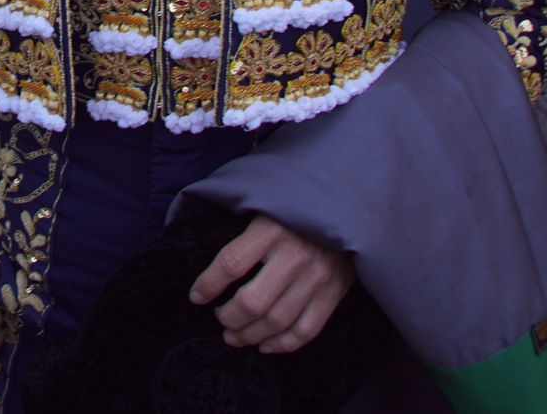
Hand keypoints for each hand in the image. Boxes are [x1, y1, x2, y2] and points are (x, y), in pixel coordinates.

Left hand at [189, 214, 354, 353]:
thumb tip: (203, 243)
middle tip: (219, 318)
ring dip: (249, 336)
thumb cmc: (298, 202)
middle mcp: (294, 255)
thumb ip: (242, 224)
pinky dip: (282, 345)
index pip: (230, 263)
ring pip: (276, 321)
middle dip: (228, 318)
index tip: (196, 296)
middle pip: (252, 302)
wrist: (350, 202)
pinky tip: (264, 345)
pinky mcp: (334, 292)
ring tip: (234, 336)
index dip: (207, 284)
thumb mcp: (267, 202)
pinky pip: (305, 330)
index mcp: (271, 228)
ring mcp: (317, 276)